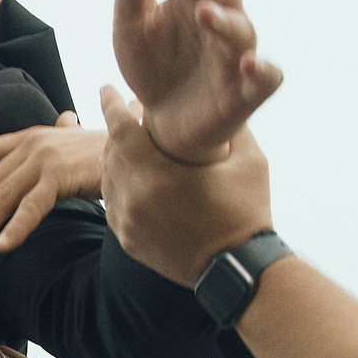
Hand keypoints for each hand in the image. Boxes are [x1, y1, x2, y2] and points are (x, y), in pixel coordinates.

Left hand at [0, 112, 103, 253]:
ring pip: (4, 196)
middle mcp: (33, 143)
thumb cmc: (113, 146)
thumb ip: (65, 132)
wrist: (140, 146)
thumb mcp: (81, 137)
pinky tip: (3, 246)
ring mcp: (44, 158)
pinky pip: (30, 207)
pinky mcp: (59, 176)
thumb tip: (66, 118)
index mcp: (32, 135)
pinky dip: (14, 227)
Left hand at [98, 88, 274, 288]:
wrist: (237, 268)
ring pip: (107, 178)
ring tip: (133, 145)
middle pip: (109, 152)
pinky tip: (133, 177)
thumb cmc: (247, 211)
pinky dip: (118, 186)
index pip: (120, 130)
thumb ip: (232, 125)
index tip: (107, 89)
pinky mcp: (127, 240)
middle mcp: (135, 199)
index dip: (111, 105)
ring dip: (116, 158)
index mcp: (159, 176)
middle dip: (118, 131)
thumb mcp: (250, 160)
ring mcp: (127, 222)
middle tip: (131, 116)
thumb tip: (224, 96)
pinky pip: (111, 204)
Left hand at [112, 0, 280, 165]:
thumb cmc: (152, 65)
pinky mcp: (245, 93)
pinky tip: (249, 64)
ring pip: (243, 31)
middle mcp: (222, 21)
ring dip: (225, 20)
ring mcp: (236, 56)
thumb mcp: (131, 18)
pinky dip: (263, 70)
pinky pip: (267, 78)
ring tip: (202, 14)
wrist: (160, 124)